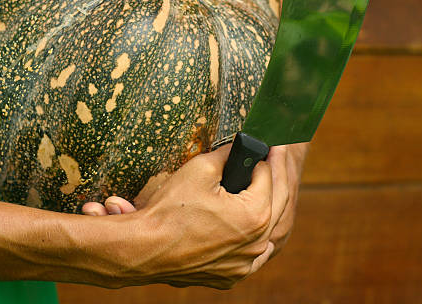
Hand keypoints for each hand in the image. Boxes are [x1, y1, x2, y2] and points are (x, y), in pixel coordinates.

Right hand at [82, 141, 308, 287]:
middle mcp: (257, 242)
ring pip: (265, 231)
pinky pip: (250, 254)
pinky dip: (251, 239)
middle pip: (275, 203)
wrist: (146, 248)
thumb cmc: (170, 210)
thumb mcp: (200, 169)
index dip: (262, 158)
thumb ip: (228, 154)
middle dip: (273, 178)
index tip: (264, 147)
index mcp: (255, 214)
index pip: (268, 176)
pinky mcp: (232, 275)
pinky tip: (246, 227)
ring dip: (265, 209)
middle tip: (272, 160)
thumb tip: (240, 147)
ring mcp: (246, 262)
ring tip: (258, 191)